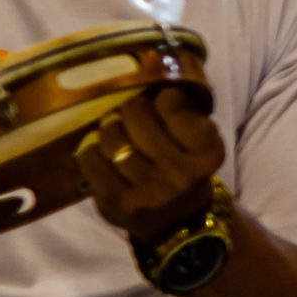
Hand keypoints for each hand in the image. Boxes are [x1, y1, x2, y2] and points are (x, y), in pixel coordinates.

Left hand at [75, 86, 226, 244]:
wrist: (176, 221)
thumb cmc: (184, 168)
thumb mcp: (199, 142)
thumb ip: (185, 112)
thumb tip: (152, 75)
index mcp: (208, 153)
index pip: (173, 105)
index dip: (163, 97)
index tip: (161, 101)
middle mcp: (181, 174)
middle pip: (138, 117)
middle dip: (130, 109)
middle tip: (130, 111)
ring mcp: (148, 190)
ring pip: (112, 138)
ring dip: (108, 127)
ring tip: (113, 127)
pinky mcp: (117, 203)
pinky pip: (91, 161)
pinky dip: (88, 149)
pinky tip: (96, 148)